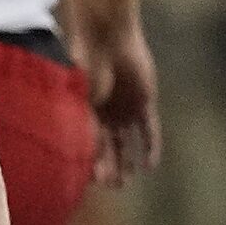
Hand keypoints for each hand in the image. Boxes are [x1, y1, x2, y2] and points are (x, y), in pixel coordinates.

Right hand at [78, 27, 159, 188]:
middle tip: (111, 186)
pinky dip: (150, 146)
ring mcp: (125, 108)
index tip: (90, 181)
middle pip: (107, 147)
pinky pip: (149, 129)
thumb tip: (75, 155)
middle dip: (109, 167)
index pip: (87, 144)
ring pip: (127, 142)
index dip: (90, 163)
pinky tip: (150, 165)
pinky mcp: (144, 102)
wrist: (106, 38)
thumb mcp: (79, 99)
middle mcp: (104, 113)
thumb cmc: (85, 65)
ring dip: (127, 160)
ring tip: (127, 180)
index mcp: (83, 112)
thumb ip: (82, 124)